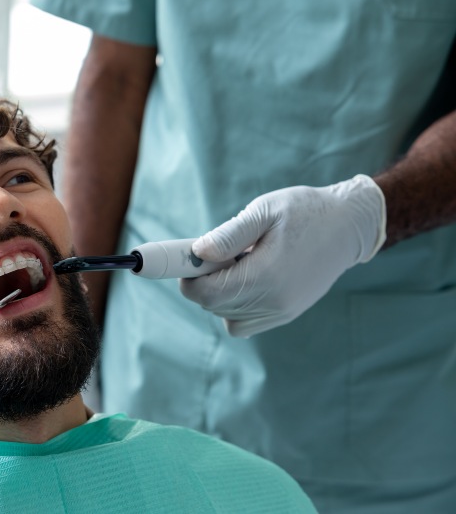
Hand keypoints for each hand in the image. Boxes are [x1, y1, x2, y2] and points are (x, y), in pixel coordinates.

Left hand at [179, 175, 385, 336]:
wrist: (349, 226)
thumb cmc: (305, 212)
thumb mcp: (264, 212)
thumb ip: (228, 235)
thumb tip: (197, 253)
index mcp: (266, 276)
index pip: (207, 293)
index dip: (188, 277)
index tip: (186, 258)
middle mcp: (274, 302)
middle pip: (213, 306)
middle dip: (203, 282)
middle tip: (215, 253)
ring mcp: (282, 312)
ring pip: (227, 317)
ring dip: (220, 295)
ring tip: (240, 263)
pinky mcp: (287, 314)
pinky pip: (245, 323)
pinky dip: (236, 306)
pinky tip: (248, 277)